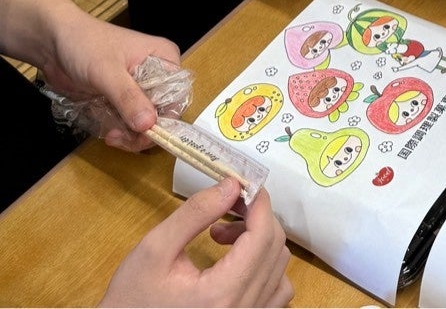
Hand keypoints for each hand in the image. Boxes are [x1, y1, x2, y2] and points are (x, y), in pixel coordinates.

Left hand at [33, 0, 178, 148]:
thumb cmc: (86, 45)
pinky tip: (108, 132)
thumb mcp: (107, 71)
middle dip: (144, 131)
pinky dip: (121, 132)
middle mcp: (156, 75)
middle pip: (163, 113)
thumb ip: (128, 98)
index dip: (165, 118)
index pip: (177, 95)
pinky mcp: (121, 101)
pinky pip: (130, 124)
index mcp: (163, 58)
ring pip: (146, 123)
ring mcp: (138, 89)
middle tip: (120, 137)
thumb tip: (148, 124)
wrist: (55, 43)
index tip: (144, 132)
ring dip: (130, 135)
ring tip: (110, 135)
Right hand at [100, 179, 291, 306]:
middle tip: (224, 210)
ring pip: (280, 271)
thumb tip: (232, 184)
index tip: (243, 182)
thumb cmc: (132, 299)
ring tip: (223, 239)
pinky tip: (236, 265)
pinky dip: (266, 271)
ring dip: (260, 243)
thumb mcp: (155, 249)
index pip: (263, 236)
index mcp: (222, 293)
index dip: (258, 202)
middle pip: (275, 250)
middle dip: (256, 219)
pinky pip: (276, 295)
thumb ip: (196, 213)